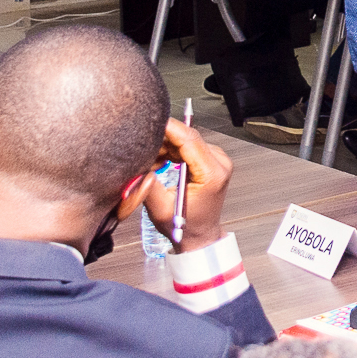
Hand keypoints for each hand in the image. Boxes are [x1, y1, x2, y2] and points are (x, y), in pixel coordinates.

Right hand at [142, 118, 233, 252]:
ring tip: (149, 160)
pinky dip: (172, 151)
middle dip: (163, 138)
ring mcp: (217, 159)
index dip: (169, 128)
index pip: (190, 139)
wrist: (200, 235)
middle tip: (141, 146)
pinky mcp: (210, 160)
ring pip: (187, 140)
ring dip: (166, 145)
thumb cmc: (184, 226)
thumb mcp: (160, 209)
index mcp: (212, 173)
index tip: (151, 122)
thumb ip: (147, 187)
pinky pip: (189, 146)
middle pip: (188, 137)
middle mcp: (219, 162)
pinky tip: (159, 161)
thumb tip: (136, 169)